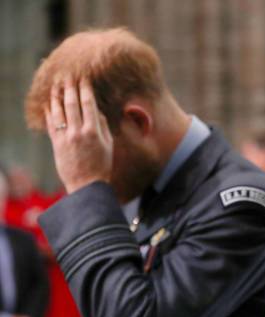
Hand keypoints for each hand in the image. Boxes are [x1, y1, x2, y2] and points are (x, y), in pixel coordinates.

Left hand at [44, 76, 112, 193]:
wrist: (87, 185)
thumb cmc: (102, 166)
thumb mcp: (109, 145)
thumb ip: (104, 126)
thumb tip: (98, 112)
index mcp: (94, 131)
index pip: (88, 104)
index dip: (85, 90)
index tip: (84, 80)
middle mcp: (78, 132)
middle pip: (72, 104)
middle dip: (70, 88)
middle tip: (68, 76)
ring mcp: (65, 137)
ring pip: (58, 111)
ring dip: (57, 96)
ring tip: (56, 86)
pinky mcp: (56, 144)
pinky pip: (51, 124)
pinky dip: (49, 112)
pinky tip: (49, 104)